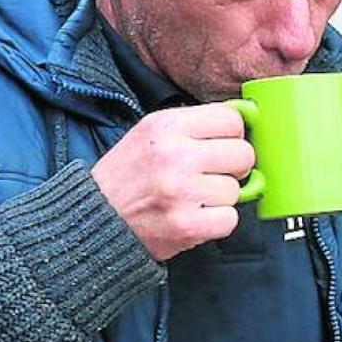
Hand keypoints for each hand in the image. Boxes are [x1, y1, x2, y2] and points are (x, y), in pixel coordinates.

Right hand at [90, 105, 255, 261]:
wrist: (95, 217)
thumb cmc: (128, 176)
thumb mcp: (150, 134)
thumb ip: (194, 125)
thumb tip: (246, 117)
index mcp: (166, 126)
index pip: (231, 120)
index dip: (232, 136)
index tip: (221, 146)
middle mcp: (174, 155)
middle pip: (243, 154)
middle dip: (232, 167)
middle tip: (209, 175)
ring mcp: (181, 191)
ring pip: (235, 190)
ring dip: (219, 198)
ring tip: (192, 198)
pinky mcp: (186, 225)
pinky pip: (230, 219)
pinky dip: (216, 222)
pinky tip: (194, 216)